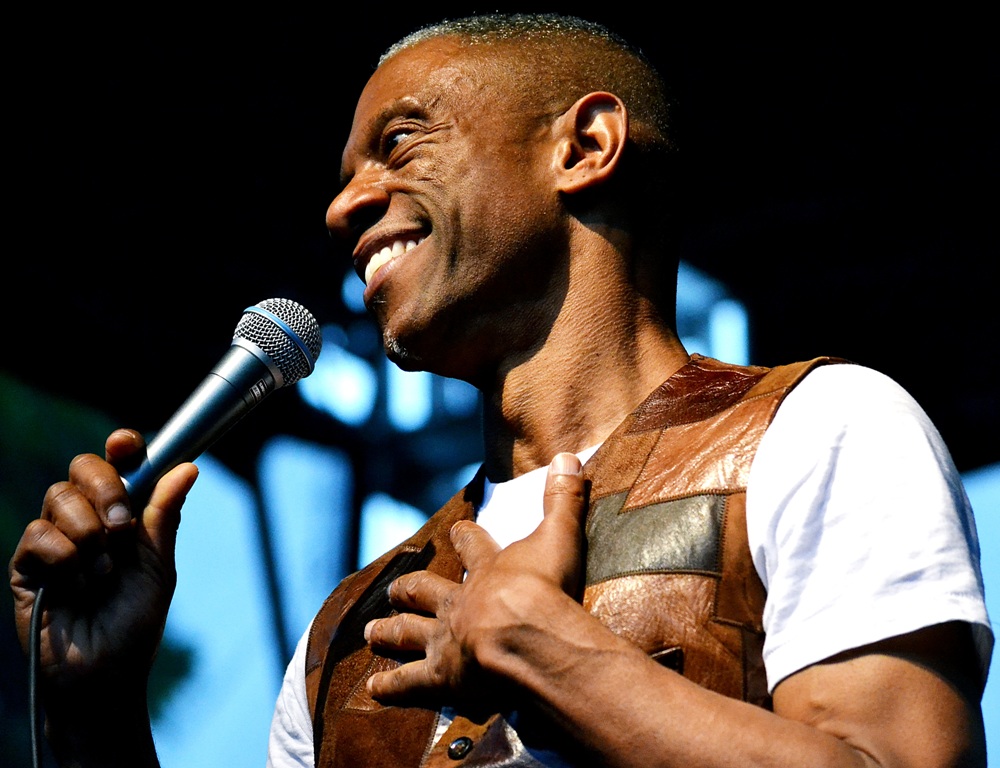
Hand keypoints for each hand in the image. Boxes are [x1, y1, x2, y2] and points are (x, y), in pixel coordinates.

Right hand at [9, 428, 196, 693]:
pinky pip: (39, 534)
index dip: (121, 448)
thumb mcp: (158, 567)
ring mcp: (55, 539)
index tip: (125, 443)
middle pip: (83, 468)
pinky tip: (75, 587)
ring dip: (90, 535)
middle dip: (107, 490)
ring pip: (60, 497)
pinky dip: (65, 559)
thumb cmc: (134, 623)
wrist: (103, 674)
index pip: (118, 465)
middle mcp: (88, 519)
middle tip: (123, 528)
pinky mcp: (26, 564)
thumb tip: (188, 468)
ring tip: (102, 574)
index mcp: (124, 515)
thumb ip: (163, 516)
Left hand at [363, 452, 587, 712]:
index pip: (473, 545)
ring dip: (390, 631)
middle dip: (409, 589)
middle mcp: (458, 602)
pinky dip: (391, 686)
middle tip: (394, 590)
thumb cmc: (545, 587)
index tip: (456, 530)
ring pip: (409, 633)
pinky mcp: (442, 676)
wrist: (527, 636)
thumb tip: (569, 454)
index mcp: (488, 569)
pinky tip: (373, 688)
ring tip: (371, 632)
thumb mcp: (560, 536)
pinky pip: (410, 682)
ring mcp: (446, 639)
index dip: (465, 537)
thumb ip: (563, 499)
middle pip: (426, 591)